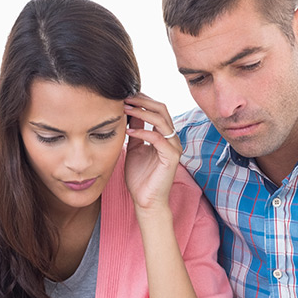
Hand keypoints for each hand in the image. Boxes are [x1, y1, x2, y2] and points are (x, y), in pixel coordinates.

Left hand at [122, 92, 180, 213]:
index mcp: (164, 135)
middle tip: (124, 97)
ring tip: (125, 108)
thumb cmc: (140, 177)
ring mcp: (174, 147)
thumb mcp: (134, 148)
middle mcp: (172, 139)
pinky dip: (142, 132)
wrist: (146, 201)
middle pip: (161, 109)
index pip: (157, 109)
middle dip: (142, 100)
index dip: (141, 100)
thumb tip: (129, 112)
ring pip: (161, 120)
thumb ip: (134, 130)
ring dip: (141, 112)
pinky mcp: (171, 158)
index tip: (124, 96)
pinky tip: (128, 132)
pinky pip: (157, 138)